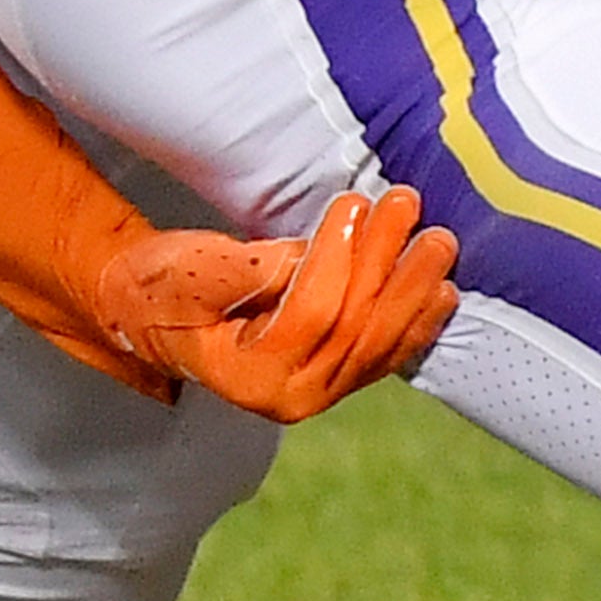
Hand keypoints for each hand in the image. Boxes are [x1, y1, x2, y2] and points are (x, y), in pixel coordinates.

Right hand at [96, 188, 458, 421]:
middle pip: (354, 327)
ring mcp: (320, 392)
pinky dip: (418, 321)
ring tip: (438, 240)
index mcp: (249, 377)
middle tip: (407, 203)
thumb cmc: (168, 288)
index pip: (310, 315)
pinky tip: (442, 291)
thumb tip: (308, 255)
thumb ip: (246, 270)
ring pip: (379, 341)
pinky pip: (386, 352)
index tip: (353, 203)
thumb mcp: (191, 271)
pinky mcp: (338, 378)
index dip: (336, 258)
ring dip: (413, 288)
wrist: (158, 314)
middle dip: (386, 262)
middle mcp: (291, 398)